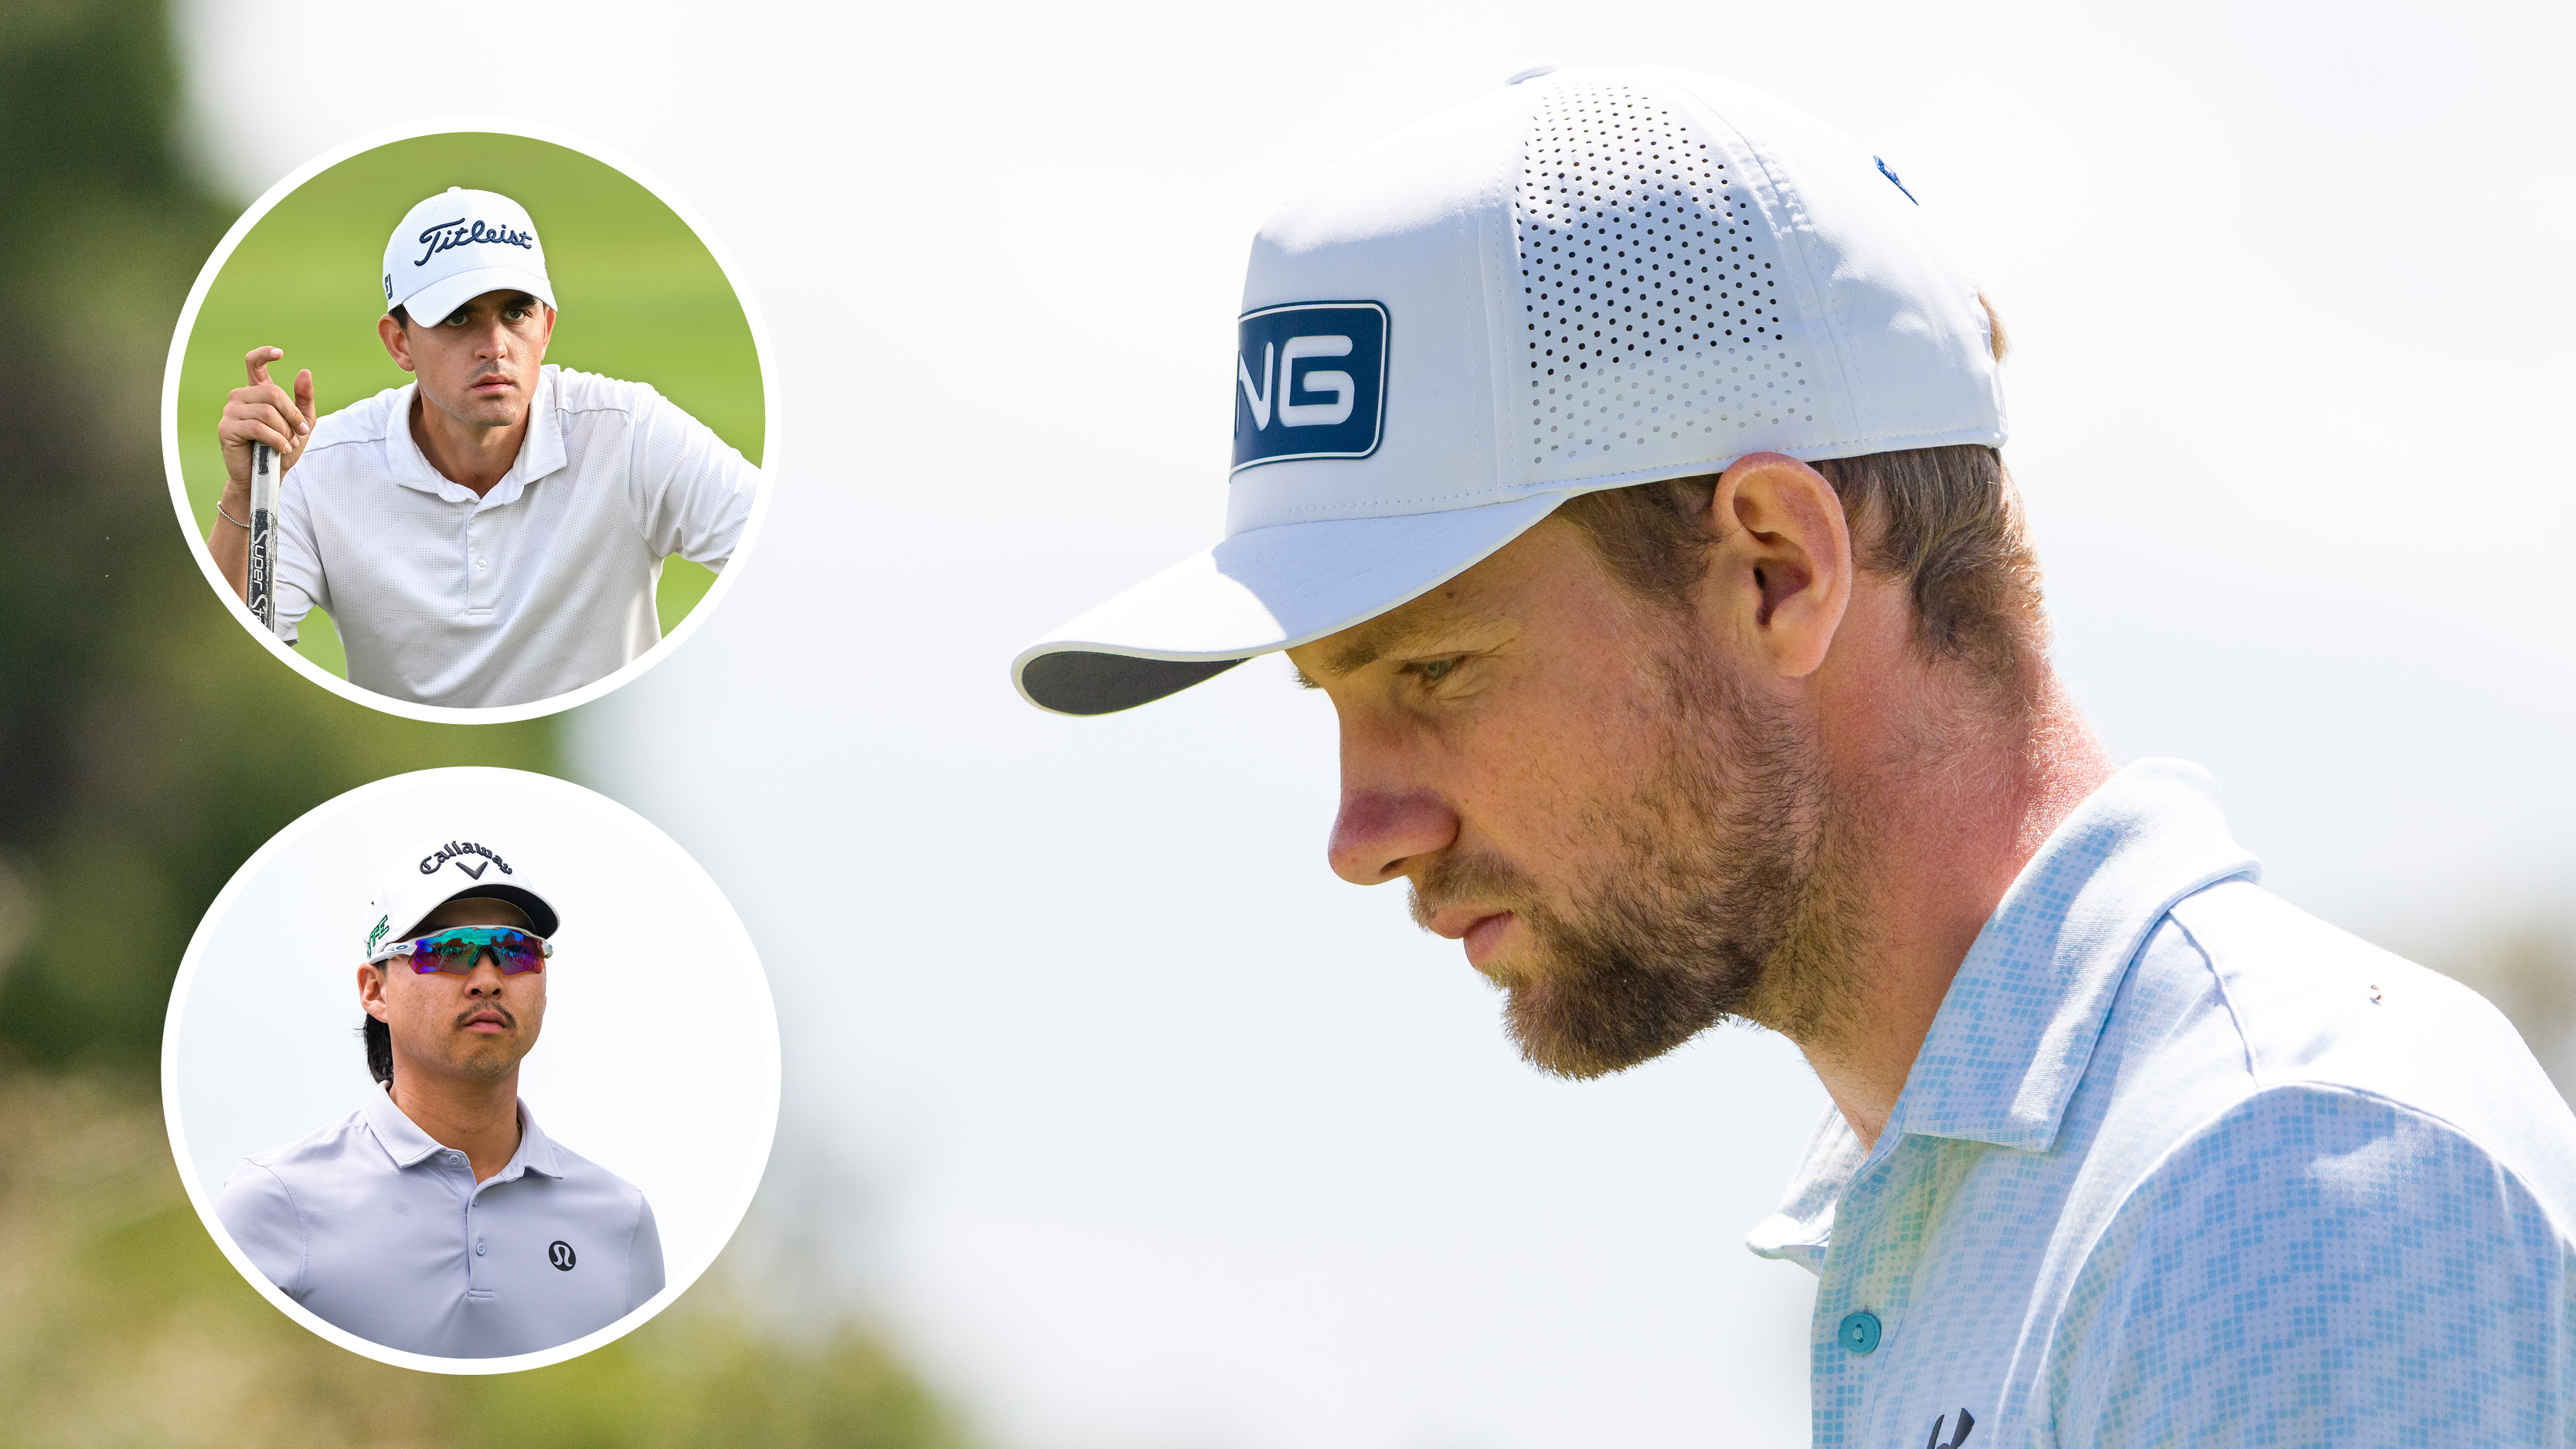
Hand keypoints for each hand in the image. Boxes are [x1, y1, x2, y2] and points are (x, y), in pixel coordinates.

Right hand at [217, 347, 315, 504]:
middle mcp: (240, 397)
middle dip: (292, 415)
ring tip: (288, 444)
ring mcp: (231, 411)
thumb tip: (304, 372)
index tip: (280, 353)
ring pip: (267, 412)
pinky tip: (281, 449)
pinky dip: (276, 440)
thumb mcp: (301, 424)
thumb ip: (304, 399)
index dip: (264, 355)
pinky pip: (258, 428)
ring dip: (284, 431)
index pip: (254, 364)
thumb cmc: (282, 449)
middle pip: (273, 393)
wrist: (268, 476)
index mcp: (256, 393)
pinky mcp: (226, 428)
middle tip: (300, 432)